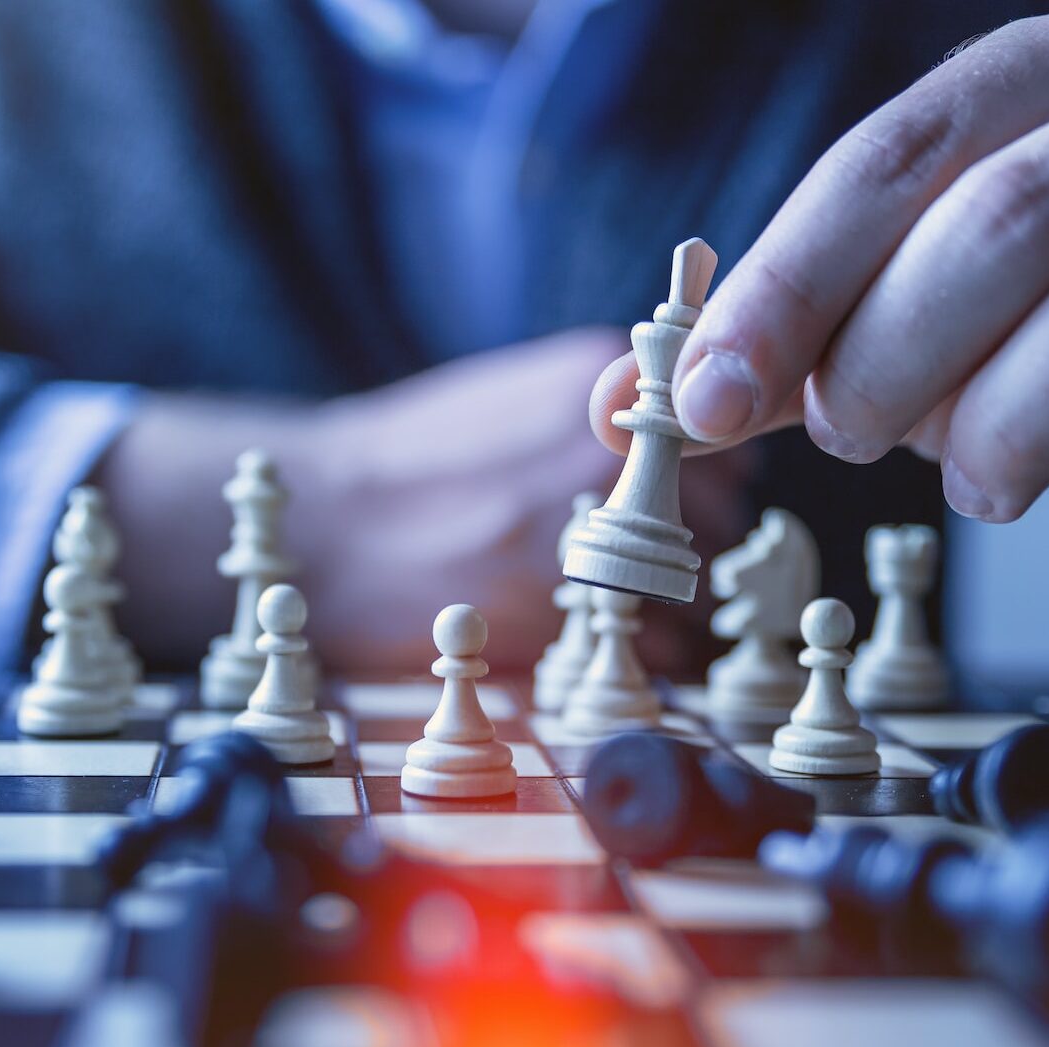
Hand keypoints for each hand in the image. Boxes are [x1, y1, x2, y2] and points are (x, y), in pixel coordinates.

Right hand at [104, 329, 749, 673]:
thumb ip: (600, 416)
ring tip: (604, 610)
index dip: (703, 487)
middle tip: (629, 569)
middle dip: (686, 552)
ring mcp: (588, 533)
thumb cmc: (409, 465)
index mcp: (597, 385)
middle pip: (719, 519)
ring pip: (696, 592)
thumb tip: (683, 447)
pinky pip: (658, 650)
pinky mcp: (563, 614)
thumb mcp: (511, 398)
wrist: (322, 524)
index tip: (671, 510)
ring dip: (670, 612)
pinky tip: (586, 642)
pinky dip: (642, 659)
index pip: (726, 443)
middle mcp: (605, 454)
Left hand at [594, 2, 1048, 550]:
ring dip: (1020, 417)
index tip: (707, 399)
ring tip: (974, 484)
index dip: (787, 282)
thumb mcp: (913, 321)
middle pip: (1010, 214)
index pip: (892, 156)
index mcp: (1048, 77)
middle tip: (855, 438)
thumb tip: (622, 403)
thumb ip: (783, 350)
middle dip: (896, 353)